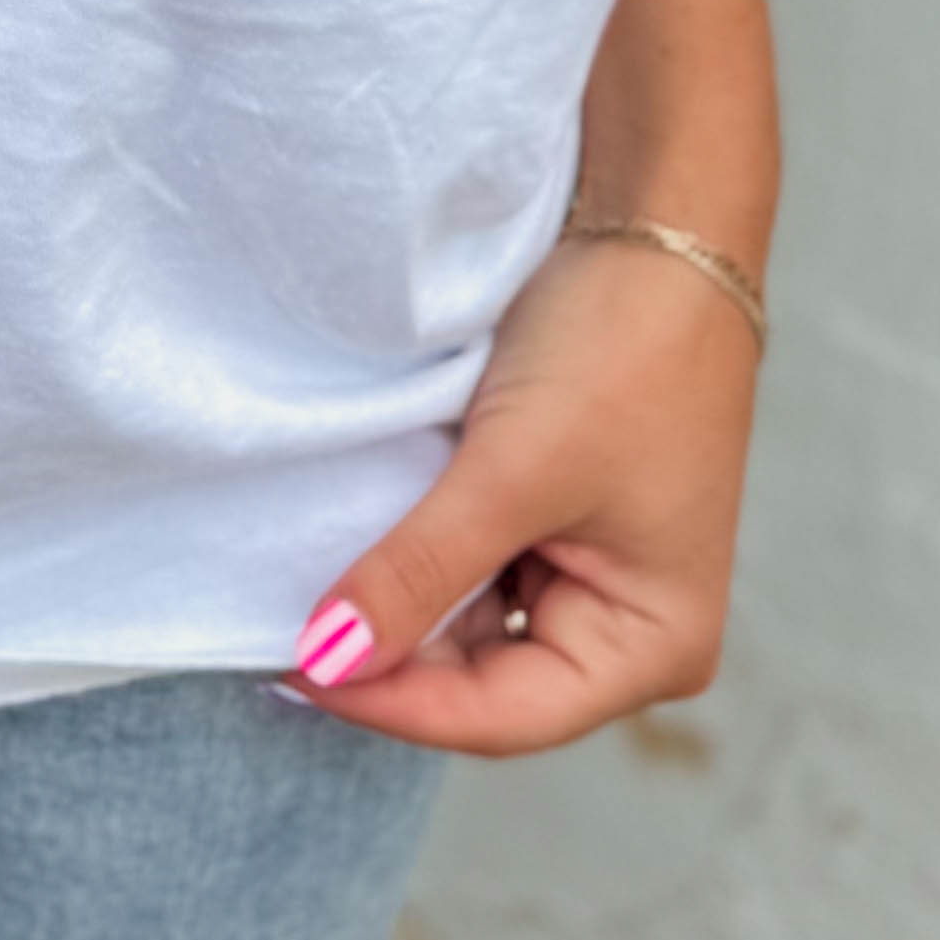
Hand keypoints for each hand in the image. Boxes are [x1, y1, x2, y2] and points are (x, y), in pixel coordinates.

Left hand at [284, 227, 760, 757]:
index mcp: (652, 646)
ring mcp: (594, 571)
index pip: (501, 716)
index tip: (289, 669)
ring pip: (469, 623)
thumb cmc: (621, 351)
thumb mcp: (511, 473)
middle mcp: (630, 628)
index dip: (392, 702)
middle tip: (279, 630)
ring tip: (308, 581)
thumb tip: (326, 660)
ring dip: (399, 601)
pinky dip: (418, 553)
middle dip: (390, 653)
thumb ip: (417, 572)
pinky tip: (358, 534)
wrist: (660, 223)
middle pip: (484, 679)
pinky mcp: (559, 517)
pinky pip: (475, 564)